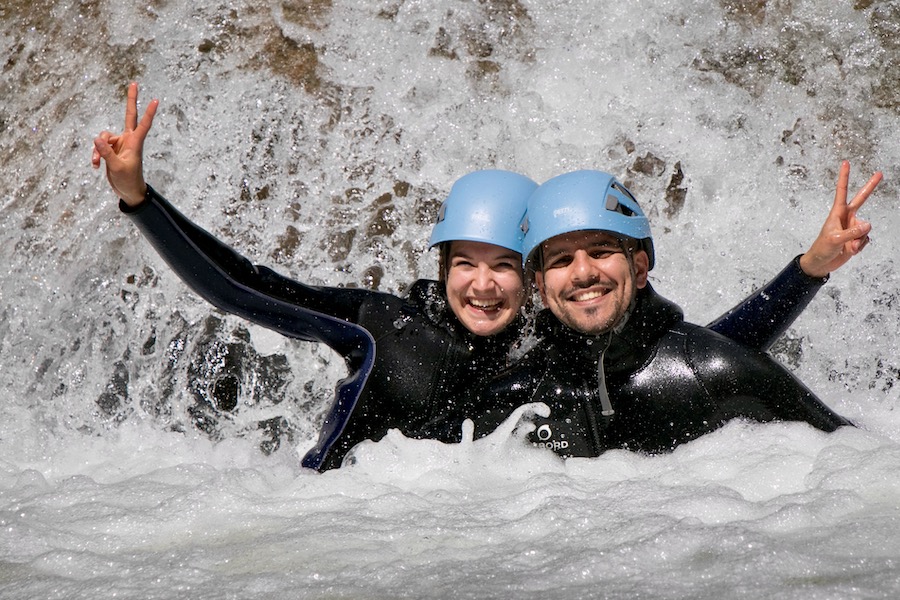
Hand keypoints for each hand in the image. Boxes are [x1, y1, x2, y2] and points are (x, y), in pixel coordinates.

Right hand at [91, 82, 158, 206]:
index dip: (148, 113)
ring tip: (97, 163)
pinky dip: (96, 155)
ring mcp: (119, 144)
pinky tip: (96, 166)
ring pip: (104, 136)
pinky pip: (99, 147)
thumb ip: (106, 153)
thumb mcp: (116, 167)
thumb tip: (97, 138)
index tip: (156, 100)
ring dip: (97, 149)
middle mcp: (128, 140)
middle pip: (129, 115)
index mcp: (134, 143)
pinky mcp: (111, 150)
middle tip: (134, 83)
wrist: (128, 191)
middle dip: (131, 100)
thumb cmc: (128, 180)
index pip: (143, 124)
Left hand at [799, 161, 881, 278]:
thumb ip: (852, 232)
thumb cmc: (823, 248)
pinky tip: (850, 250)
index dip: (844, 177)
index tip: (846, 163)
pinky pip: (865, 239)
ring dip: (858, 240)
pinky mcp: (857, 238)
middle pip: (861, 200)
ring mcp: (853, 227)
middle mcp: (847, 217)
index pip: (842, 191)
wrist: (822, 263)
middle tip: (880, 173)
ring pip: (865, 229)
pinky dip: (859, 247)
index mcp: (837, 212)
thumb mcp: (835, 240)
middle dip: (870, 187)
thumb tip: (868, 225)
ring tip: (846, 247)